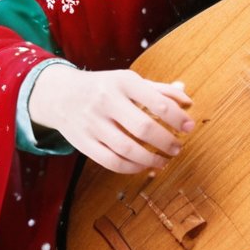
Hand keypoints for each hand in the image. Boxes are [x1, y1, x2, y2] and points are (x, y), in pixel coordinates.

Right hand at [28, 63, 195, 174]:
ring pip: (127, 149)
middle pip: (143, 128)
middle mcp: (107, 101)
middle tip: (178, 147)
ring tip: (165, 160)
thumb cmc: (104, 88)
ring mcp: (93, 123)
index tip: (189, 127)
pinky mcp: (84, 143)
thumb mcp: (130, 81)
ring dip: (151, 159)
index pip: (157, 102)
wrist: (61, 95)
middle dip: (166, 141)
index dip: (177, 117)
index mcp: (123, 81)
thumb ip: (159, 90)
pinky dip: (131, 168)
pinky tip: (143, 166)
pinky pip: (111, 162)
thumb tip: (186, 98)